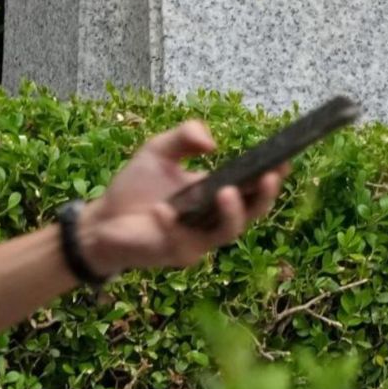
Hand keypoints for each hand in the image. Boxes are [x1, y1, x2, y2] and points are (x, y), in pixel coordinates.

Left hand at [79, 120, 284, 277]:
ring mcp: (199, 239)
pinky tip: (162, 210)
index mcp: (219, 193)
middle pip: (254, 212)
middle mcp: (215, 218)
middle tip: (270, 175)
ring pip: (228, 232)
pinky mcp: (177, 253)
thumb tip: (212, 143)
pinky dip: (172, 224)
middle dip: (265, 194)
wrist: (101, 219)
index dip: (273, 174)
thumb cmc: (135, 186)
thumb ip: (185, 135)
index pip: (254, 185)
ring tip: (226, 192)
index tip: (285, 157)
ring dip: (232, 213)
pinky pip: (182, 240)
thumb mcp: (160, 150)